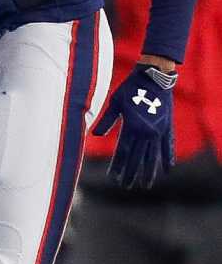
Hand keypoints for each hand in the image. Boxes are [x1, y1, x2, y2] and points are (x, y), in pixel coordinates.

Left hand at [95, 64, 176, 189]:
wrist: (154, 77)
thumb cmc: (131, 88)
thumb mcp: (116, 103)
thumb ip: (107, 120)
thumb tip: (94, 135)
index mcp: (132, 126)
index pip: (123, 152)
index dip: (118, 166)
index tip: (113, 178)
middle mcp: (146, 132)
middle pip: (138, 158)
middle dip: (131, 173)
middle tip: (126, 186)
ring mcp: (159, 131)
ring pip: (153, 156)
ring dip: (149, 172)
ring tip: (145, 184)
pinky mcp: (168, 127)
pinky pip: (168, 147)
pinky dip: (168, 159)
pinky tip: (167, 171)